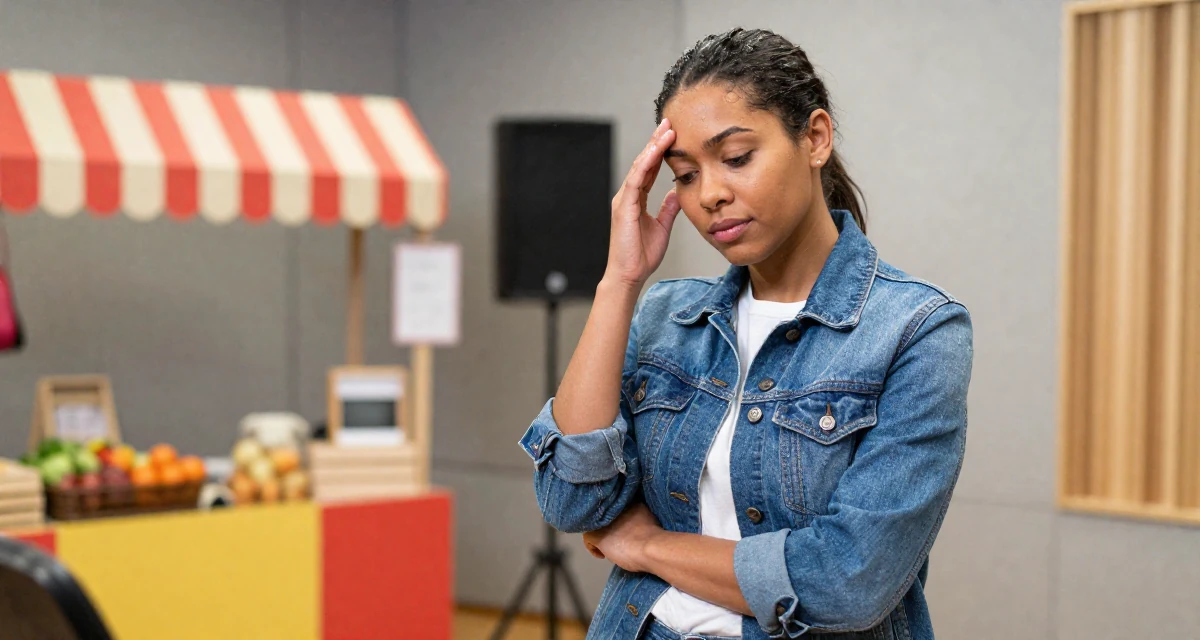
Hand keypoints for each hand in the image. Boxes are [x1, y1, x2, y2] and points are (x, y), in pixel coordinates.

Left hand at [582, 502, 663, 573]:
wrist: (651, 547)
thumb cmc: (654, 538)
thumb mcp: (647, 519)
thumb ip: (638, 517)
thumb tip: (633, 526)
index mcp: (627, 501)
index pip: (614, 508)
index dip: (616, 521)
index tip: (622, 531)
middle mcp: (612, 508)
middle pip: (603, 517)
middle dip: (607, 528)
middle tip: (616, 541)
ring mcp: (603, 520)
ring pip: (594, 526)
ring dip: (600, 537)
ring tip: (609, 548)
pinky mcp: (596, 534)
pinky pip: (587, 539)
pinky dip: (593, 549)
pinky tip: (602, 555)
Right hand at [604, 119, 681, 289]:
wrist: (630, 274)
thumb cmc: (642, 255)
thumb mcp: (662, 227)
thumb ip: (668, 208)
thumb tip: (677, 193)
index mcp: (636, 200)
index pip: (650, 170)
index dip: (661, 152)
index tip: (673, 135)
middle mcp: (628, 196)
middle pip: (644, 162)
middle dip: (656, 141)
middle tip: (670, 122)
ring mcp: (624, 200)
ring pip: (640, 166)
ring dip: (653, 146)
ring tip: (667, 129)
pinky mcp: (623, 206)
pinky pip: (636, 179)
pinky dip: (646, 163)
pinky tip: (656, 150)